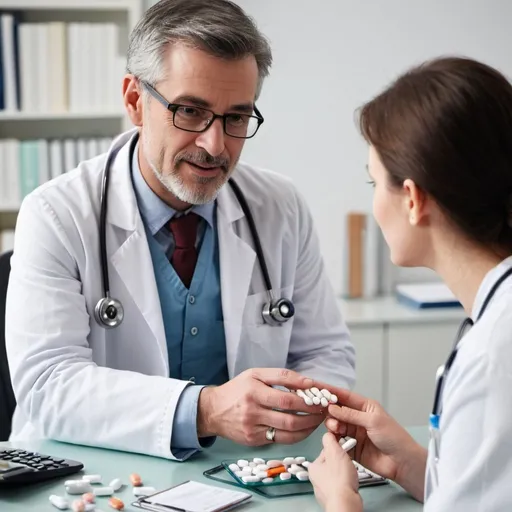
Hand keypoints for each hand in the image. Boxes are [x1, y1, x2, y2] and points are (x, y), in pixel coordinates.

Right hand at [197, 368, 324, 444]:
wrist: (213, 410)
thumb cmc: (237, 389)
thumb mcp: (255, 374)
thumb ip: (281, 376)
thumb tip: (307, 382)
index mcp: (253, 391)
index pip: (286, 398)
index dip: (307, 400)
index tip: (321, 398)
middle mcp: (252, 411)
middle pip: (289, 418)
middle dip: (312, 416)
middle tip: (324, 410)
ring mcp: (252, 429)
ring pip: (287, 433)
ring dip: (308, 427)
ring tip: (318, 419)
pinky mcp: (253, 441)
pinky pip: (280, 440)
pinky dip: (296, 436)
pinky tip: (304, 429)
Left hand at [309, 432, 362, 511]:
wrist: (345, 502)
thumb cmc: (339, 479)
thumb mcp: (334, 452)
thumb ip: (330, 440)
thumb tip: (328, 434)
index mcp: (313, 467)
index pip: (325, 452)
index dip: (337, 449)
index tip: (345, 450)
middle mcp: (316, 480)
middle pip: (331, 464)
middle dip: (341, 462)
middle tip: (348, 463)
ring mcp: (324, 490)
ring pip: (336, 475)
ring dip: (344, 473)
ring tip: (350, 474)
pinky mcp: (333, 498)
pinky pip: (340, 487)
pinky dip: (346, 484)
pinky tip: (350, 484)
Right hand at [313, 383, 426, 500]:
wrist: (402, 463)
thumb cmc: (394, 437)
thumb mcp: (373, 421)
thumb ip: (351, 414)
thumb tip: (332, 407)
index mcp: (365, 407)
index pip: (344, 396)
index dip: (330, 392)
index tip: (317, 388)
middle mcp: (357, 418)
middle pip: (337, 411)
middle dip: (330, 411)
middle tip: (326, 414)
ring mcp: (354, 433)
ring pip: (335, 425)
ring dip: (332, 425)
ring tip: (336, 429)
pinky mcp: (351, 447)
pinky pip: (337, 440)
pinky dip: (334, 439)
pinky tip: (335, 439)